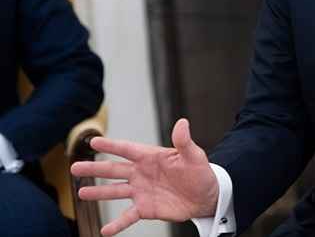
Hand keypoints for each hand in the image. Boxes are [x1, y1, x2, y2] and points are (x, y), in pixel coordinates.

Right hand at [71, 118, 218, 235]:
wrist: (206, 196)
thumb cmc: (200, 172)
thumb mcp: (194, 156)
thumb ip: (184, 141)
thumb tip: (182, 122)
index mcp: (151, 157)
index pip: (127, 149)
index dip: (111, 146)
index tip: (93, 141)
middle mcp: (142, 173)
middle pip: (114, 170)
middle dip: (94, 169)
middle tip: (74, 168)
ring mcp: (141, 191)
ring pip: (115, 191)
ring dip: (98, 193)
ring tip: (81, 193)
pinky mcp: (146, 209)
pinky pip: (127, 217)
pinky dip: (117, 224)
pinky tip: (104, 230)